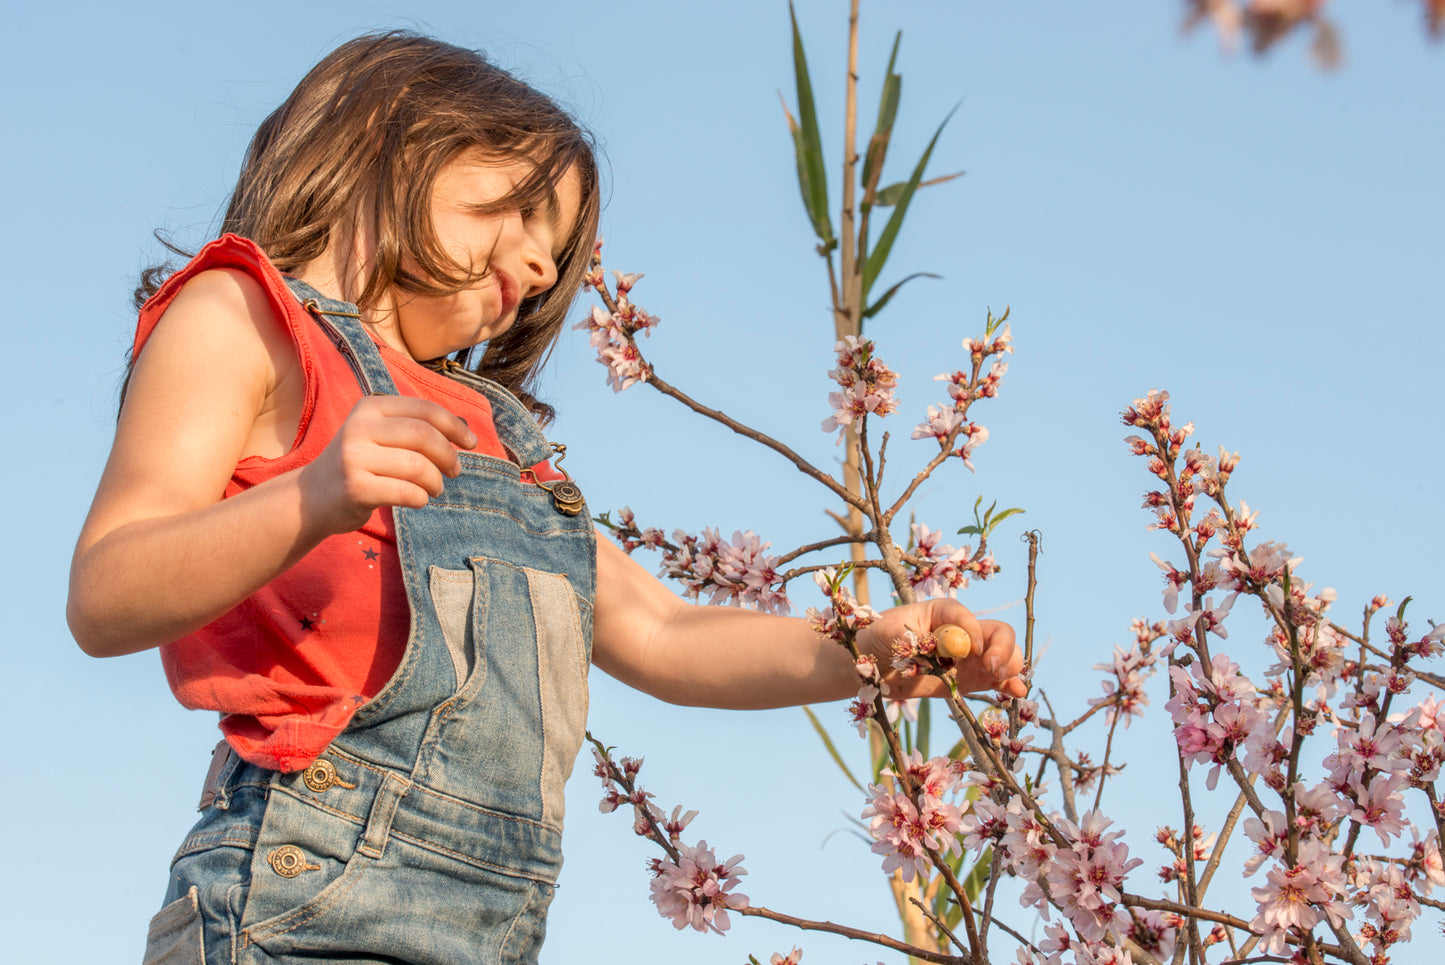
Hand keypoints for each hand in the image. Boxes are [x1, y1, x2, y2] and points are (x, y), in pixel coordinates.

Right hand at [299, 395, 477, 535]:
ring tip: (434, 489)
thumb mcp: (380, 435)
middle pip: (423, 435)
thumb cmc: (360, 464)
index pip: (424, 410)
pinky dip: (421, 498)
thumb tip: (465, 429)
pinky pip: (406, 492)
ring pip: (417, 466)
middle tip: (455, 471)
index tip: (471, 443)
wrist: (311, 497)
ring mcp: (353, 457)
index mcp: (370, 408)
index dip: (454, 426)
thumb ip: (415, 428)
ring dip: (435, 481)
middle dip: (449, 455)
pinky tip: (417, 499)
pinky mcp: (354, 488)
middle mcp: (359, 428)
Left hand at [855, 598, 1026, 699]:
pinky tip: (1016, 691)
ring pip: (1005, 656)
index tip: (970, 651)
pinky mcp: (971, 679)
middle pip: (999, 633)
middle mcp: (965, 632)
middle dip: (1002, 649)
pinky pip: (997, 680)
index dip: (975, 633)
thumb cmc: (878, 638)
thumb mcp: (889, 632)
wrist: (871, 667)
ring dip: (1010, 666)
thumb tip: (950, 645)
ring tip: (999, 680)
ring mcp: (971, 657)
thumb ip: (917, 637)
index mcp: (945, 612)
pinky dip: (1011, 684)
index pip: (969, 618)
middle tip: (990, 667)